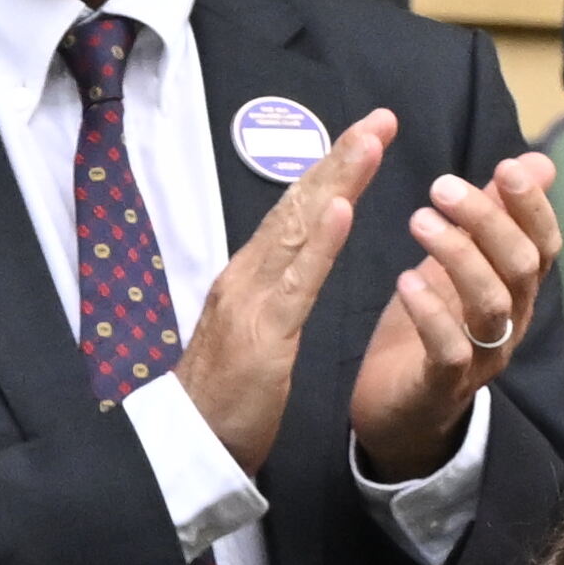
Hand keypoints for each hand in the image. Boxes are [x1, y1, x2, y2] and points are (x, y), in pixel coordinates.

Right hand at [181, 107, 397, 472]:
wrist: (184, 446)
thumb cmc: (224, 397)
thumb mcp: (256, 335)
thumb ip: (274, 295)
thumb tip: (296, 263)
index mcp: (250, 275)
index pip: (296, 211)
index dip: (331, 171)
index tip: (367, 136)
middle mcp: (247, 276)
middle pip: (299, 205)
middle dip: (341, 159)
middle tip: (380, 118)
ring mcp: (252, 301)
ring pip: (299, 230)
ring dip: (337, 182)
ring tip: (369, 143)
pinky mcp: (263, 336)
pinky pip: (297, 284)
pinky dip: (319, 243)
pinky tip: (341, 210)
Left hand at [348, 148, 560, 478]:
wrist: (400, 410)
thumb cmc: (433, 324)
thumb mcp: (462, 259)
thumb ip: (496, 213)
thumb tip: (539, 161)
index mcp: (518, 289)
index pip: (543, 244)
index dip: (532, 207)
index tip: (505, 166)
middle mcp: (511, 321)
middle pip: (520, 267)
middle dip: (487, 221)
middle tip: (440, 186)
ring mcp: (483, 356)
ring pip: (491, 304)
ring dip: (458, 256)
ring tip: (418, 220)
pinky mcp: (444, 385)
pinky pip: (451, 351)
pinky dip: (431, 314)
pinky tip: (406, 280)